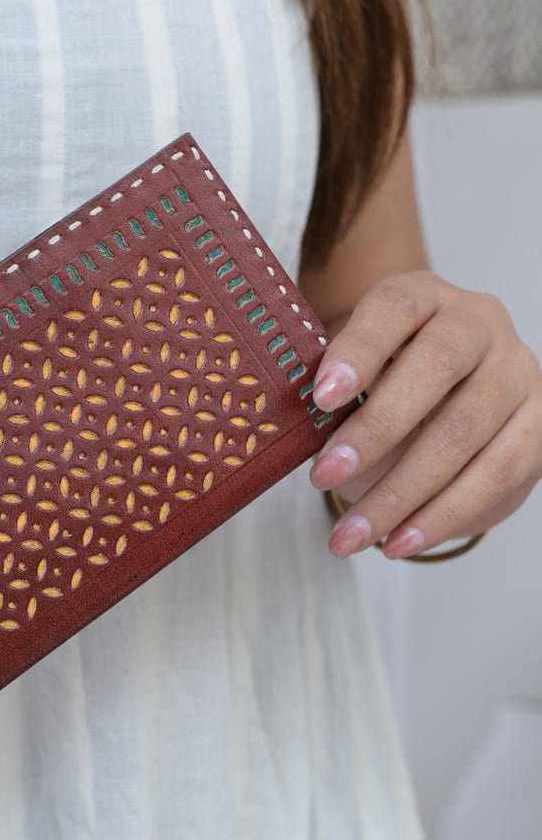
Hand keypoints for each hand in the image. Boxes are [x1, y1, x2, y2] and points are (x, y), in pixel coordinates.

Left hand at [306, 272, 541, 557]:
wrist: (446, 398)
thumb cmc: (383, 383)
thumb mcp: (354, 377)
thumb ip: (339, 398)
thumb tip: (324, 451)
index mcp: (423, 296)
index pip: (395, 308)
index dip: (358, 349)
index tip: (321, 396)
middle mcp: (479, 322)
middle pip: (436, 368)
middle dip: (375, 431)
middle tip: (324, 477)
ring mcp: (518, 370)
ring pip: (466, 431)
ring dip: (404, 492)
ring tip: (353, 535)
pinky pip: (499, 474)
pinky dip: (444, 516)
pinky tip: (399, 543)